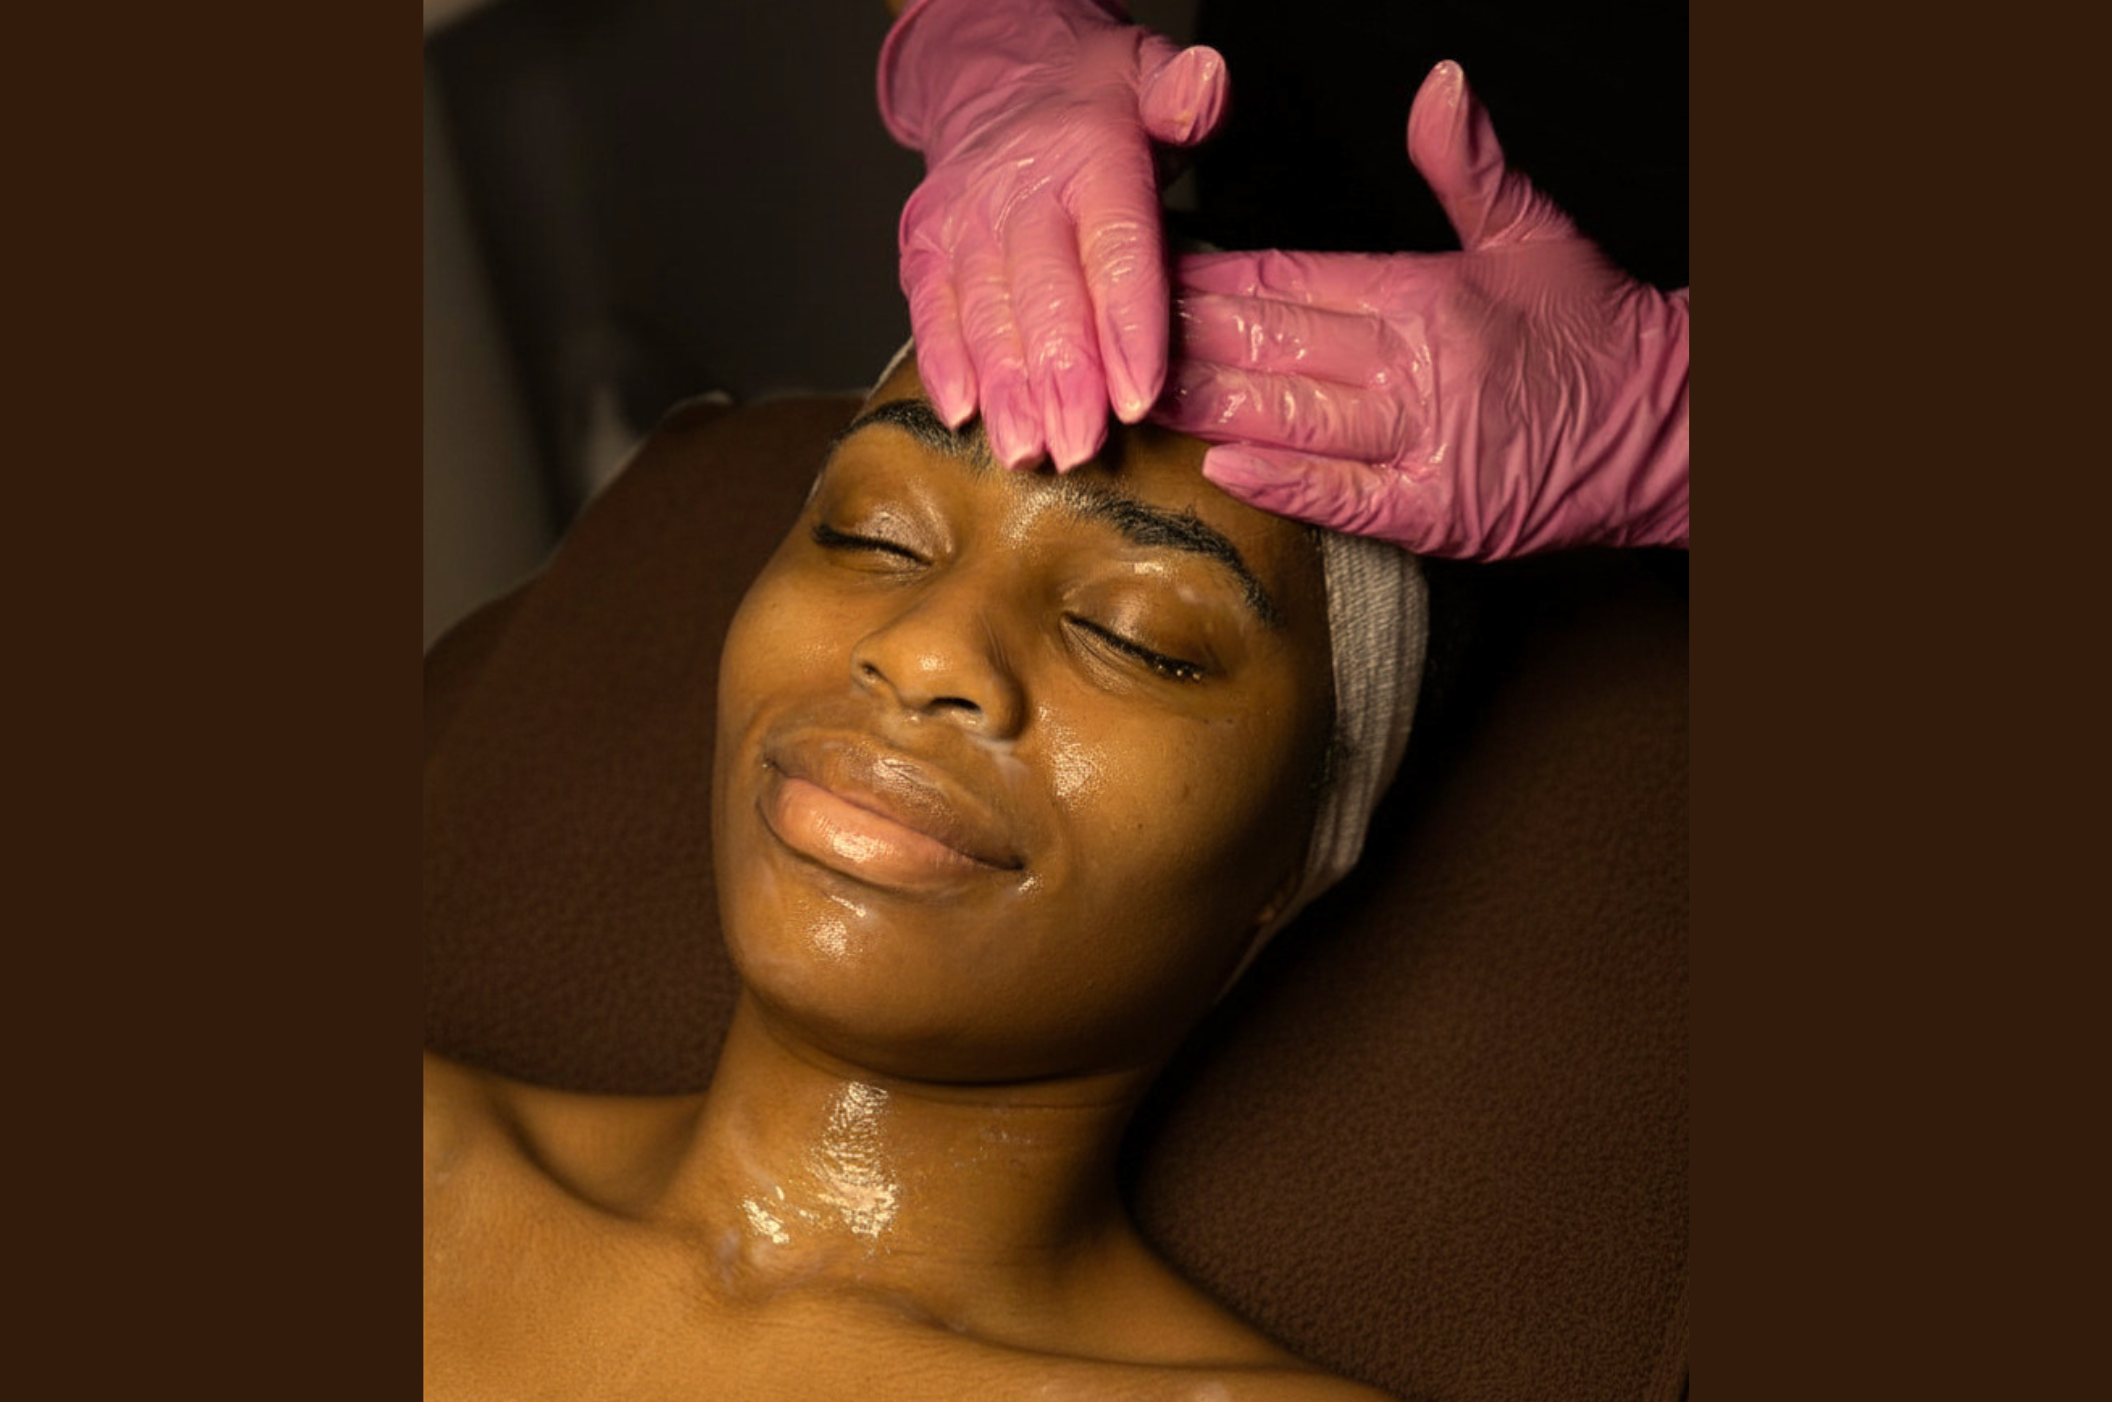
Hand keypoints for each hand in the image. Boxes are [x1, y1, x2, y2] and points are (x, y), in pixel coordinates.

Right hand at [880, 0, 1227, 469]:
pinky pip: (931, 311)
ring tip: (1026, 450)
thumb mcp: (1150, 75)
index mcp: (1089, 155)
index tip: (1136, 396)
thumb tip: (1202, 88)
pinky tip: (962, 414)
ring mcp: (965, 221)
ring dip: (1005, 388)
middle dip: (1062, 378)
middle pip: (1045, 294)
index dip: (1125, 326)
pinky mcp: (926, 248)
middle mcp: (1019, 190)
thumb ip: (1186, 94)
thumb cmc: (1090, 104)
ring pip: (986, 314)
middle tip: (1079, 447)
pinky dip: (943, 365)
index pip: (1113, 247)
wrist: (997, 76)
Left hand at [1154, 60, 1687, 557]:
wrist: (1667, 432)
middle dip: (1187, 338)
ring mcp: (1422, 445)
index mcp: (1425, 295)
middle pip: (1275, 347)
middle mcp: (1416, 368)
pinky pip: (1343, 497)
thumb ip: (1469, 164)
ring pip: (1292, 417)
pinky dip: (1282, 481)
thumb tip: (1439, 84)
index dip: (1212, 277)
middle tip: (1110, 332)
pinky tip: (1221, 464)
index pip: (1292, 279)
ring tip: (1140, 393)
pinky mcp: (1434, 513)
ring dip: (1211, 405)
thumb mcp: (1534, 232)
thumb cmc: (1594, 336)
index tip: (1150, 269)